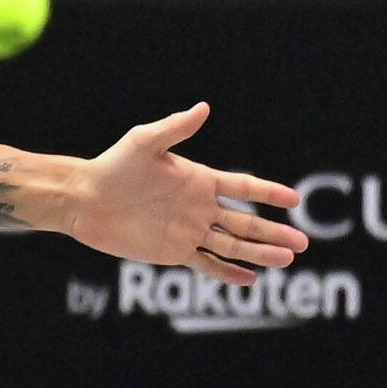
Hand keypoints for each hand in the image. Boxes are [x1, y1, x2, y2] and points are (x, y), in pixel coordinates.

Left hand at [62, 102, 308, 284]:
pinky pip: (207, 263)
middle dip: (274, 232)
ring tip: (287, 260)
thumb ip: (176, 128)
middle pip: (245, 222)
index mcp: (199, 179)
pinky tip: (250, 280)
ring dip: (259, 253)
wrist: (84, 198)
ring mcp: (188, 230)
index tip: (294, 200)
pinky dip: (228, 272)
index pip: (243, 186)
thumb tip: (204, 107)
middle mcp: (199, 206)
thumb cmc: (113, 166)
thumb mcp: (144, 142)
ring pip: (232, 245)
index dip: (268, 192)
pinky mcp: (173, 250)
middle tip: (303, 244)